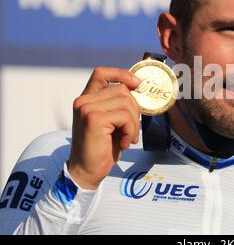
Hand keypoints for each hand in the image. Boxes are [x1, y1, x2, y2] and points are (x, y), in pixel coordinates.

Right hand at [68, 67, 140, 189]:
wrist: (87, 171)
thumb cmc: (103, 148)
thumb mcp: (112, 122)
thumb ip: (119, 105)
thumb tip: (139, 89)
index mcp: (87, 99)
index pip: (101, 73)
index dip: (121, 74)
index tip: (137, 84)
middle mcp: (83, 101)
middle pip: (122, 90)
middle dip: (135, 109)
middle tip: (132, 130)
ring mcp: (87, 108)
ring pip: (126, 102)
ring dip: (134, 123)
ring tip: (127, 138)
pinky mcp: (94, 119)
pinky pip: (125, 117)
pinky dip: (130, 131)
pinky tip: (124, 143)